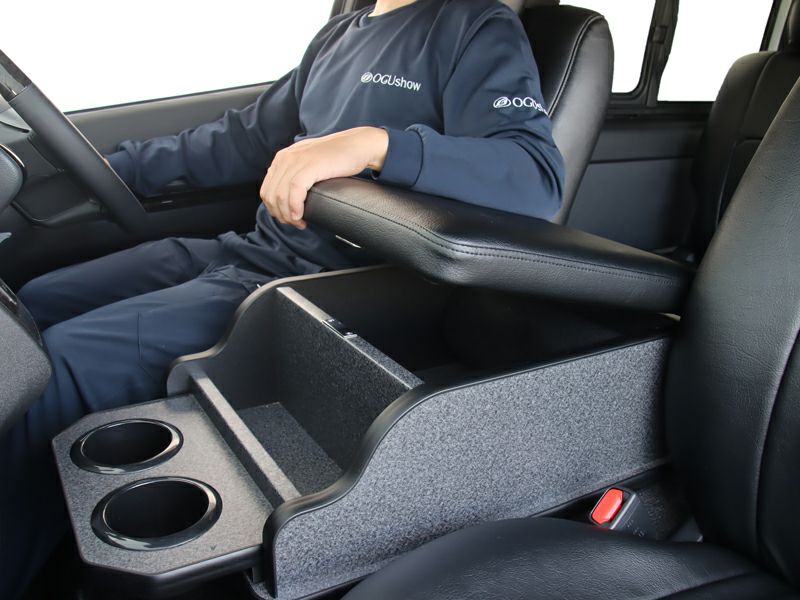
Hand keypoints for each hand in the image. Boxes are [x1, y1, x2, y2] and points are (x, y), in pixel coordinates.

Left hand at [260, 127, 388, 228]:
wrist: (358, 145)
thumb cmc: (338, 157)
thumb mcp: (309, 162)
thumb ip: (297, 173)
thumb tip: (290, 196)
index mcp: (283, 158)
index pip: (266, 190)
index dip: (275, 210)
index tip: (289, 219)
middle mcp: (286, 158)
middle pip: (270, 195)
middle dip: (281, 215)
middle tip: (296, 224)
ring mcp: (297, 161)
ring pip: (280, 196)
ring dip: (288, 215)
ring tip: (300, 223)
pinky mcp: (310, 166)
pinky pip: (294, 192)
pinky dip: (295, 208)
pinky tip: (301, 216)